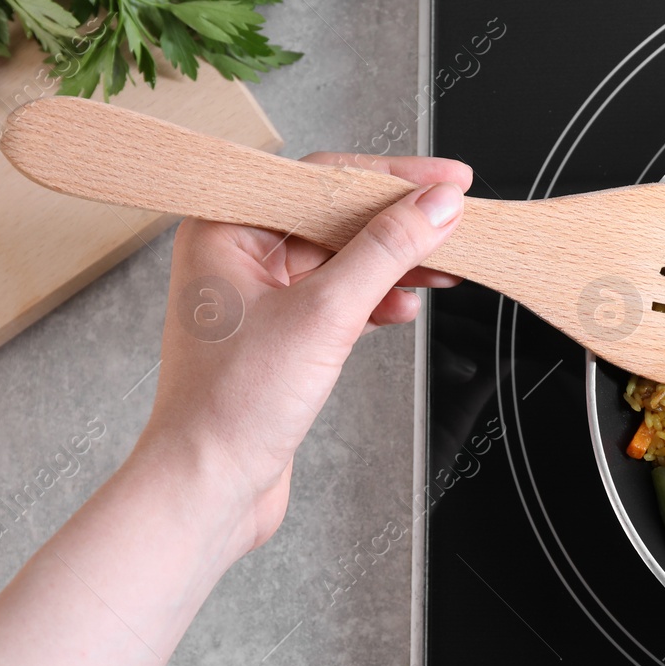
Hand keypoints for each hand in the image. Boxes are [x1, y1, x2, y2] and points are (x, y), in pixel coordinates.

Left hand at [140, 152, 471, 551]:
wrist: (208, 487)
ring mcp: (256, 298)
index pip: (321, 179)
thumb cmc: (231, 407)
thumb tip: (436, 207)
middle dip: (397, 224)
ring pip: (340, 260)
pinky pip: (336, 300)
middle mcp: (235, 255)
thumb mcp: (324, 315)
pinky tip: (405, 308)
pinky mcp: (277, 337)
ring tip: (444, 268)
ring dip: (393, 265)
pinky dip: (374, 301)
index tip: (447, 181)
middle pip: (334, 217)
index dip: (391, 178)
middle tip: (455, 221)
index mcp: (225, 228)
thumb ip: (386, 253)